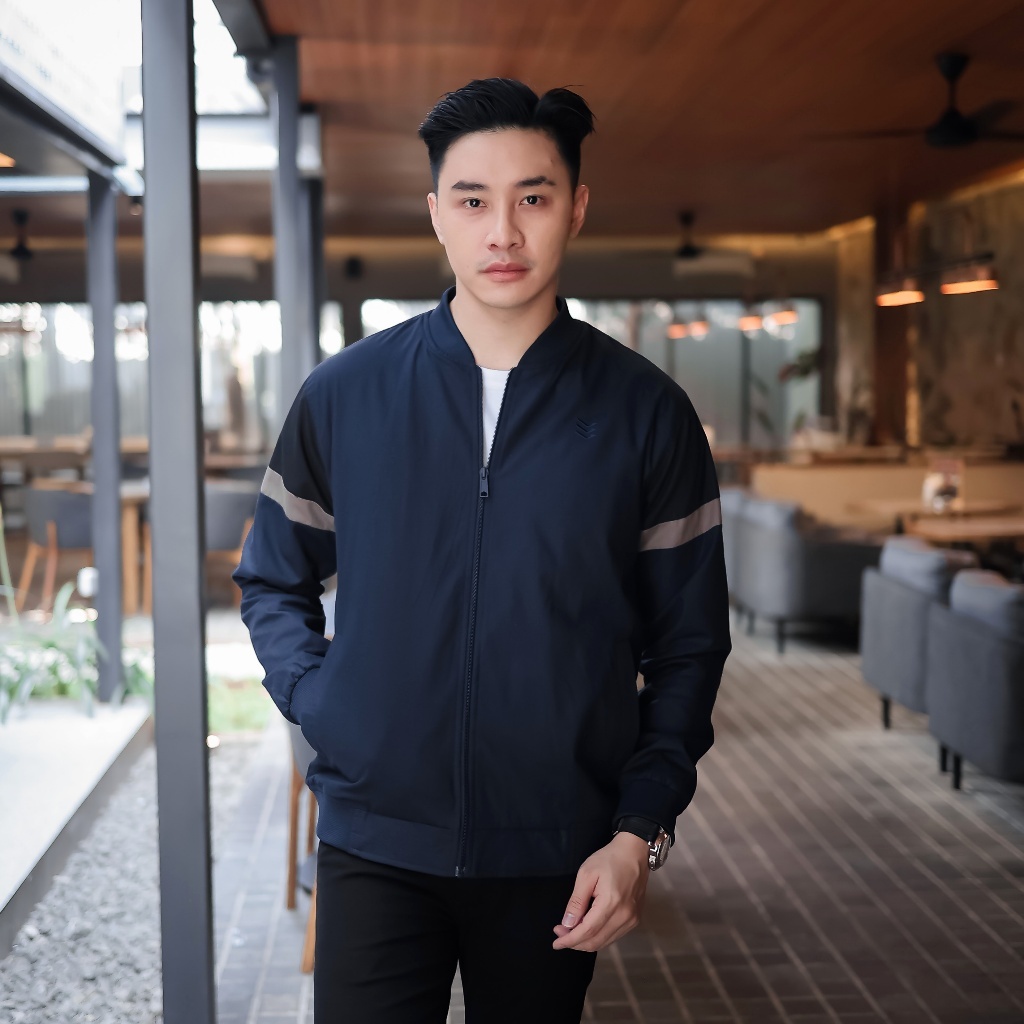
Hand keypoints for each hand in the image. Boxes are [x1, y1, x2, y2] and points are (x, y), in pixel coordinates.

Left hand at [552, 832, 649, 951]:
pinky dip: (598, 937)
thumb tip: (567, 924)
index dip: (570, 940)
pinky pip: (613, 936)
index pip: (587, 931)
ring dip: (585, 942)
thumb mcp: (586, 874)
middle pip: (596, 941)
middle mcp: (624, 916)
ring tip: (571, 931)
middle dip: (575, 942)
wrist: (634, 852)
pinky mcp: (635, 919)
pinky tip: (588, 929)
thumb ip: (576, 901)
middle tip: (560, 933)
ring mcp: (632, 919)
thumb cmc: (609, 859)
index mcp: (611, 903)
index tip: (556, 942)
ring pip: (604, 942)